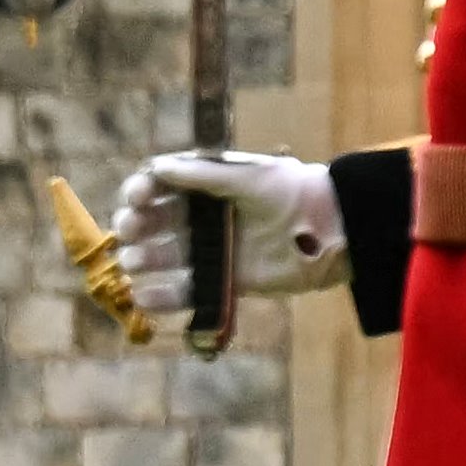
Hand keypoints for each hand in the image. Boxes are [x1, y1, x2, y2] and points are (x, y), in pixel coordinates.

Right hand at [113, 145, 330, 308]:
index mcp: (207, 187)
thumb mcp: (251, 176)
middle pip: (153, 223)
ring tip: (134, 261)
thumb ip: (205, 174)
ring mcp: (212, 250)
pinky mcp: (224, 280)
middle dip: (135, 225)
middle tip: (131, 229)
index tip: (137, 196)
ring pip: (163, 257)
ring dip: (142, 259)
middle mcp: (203, 218)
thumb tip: (158, 168)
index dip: (141, 191)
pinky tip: (144, 295)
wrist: (333, 230)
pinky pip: (186, 291)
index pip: (160, 188)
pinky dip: (162, 297)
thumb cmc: (293, 193)